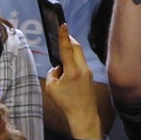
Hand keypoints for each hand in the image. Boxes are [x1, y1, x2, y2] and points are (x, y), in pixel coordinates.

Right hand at [45, 25, 100, 139]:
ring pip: (79, 55)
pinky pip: (80, 63)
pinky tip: (67, 73)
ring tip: (61, 62)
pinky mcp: (89, 76)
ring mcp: (88, 72)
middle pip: (76, 47)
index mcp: (73, 71)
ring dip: (70, 53)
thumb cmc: (66, 103)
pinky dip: (73, 63)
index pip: (67, 49)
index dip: (64, 36)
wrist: (83, 115)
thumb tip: (57, 68)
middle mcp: (83, 69)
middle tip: (62, 35)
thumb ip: (52, 73)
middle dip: (69, 40)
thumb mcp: (51, 88)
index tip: (63, 24)